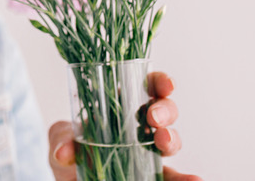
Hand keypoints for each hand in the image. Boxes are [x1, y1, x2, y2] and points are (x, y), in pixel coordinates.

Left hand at [48, 72, 201, 180]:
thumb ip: (60, 139)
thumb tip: (64, 151)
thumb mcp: (60, 140)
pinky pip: (173, 176)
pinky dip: (186, 177)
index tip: (165, 85)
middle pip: (164, 111)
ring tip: (165, 143)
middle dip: (165, 110)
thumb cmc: (70, 153)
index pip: (147, 87)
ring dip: (173, 139)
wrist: (72, 179)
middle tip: (154, 119)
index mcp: (122, 107)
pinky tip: (194, 179)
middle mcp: (140, 127)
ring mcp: (148, 153)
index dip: (160, 82)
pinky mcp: (153, 176)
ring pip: (171, 140)